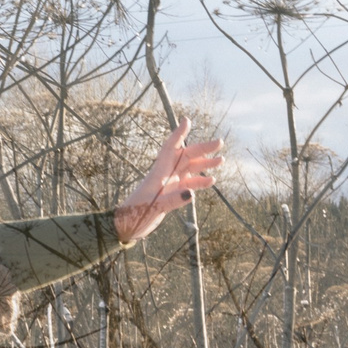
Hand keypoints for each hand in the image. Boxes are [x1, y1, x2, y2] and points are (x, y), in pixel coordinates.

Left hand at [114, 119, 225, 244]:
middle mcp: (165, 175)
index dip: (179, 134)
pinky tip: (211, 181)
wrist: (126, 226)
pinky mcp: (171, 195)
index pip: (170, 148)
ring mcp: (169, 184)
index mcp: (158, 172)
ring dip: (205, 164)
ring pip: (190, 169)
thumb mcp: (153, 207)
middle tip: (220, 142)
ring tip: (221, 160)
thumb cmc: (134, 214)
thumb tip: (191, 193)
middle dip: (202, 148)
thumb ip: (172, 200)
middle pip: (186, 156)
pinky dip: (200, 182)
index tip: (187, 121)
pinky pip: (189, 185)